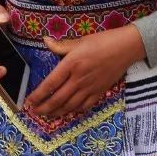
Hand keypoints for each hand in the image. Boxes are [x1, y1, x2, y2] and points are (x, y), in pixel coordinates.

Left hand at [24, 25, 145, 117]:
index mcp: (72, 64)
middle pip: (57, 99)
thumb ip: (61, 45)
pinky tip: (68, 111)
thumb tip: (45, 41)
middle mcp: (79, 78)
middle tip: (35, 112)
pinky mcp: (100, 91)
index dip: (38, 95)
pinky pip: (84, 106)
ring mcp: (90, 87)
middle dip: (43, 108)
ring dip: (56, 112)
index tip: (29, 101)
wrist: (128, 47)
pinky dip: (74, 111)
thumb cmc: (104, 41)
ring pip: (69, 106)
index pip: (50, 84)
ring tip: (48, 115)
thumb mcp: (81, 41)